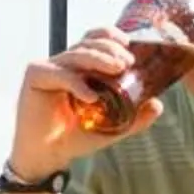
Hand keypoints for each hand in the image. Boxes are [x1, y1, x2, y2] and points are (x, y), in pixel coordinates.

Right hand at [7, 27, 165, 179]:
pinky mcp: (35, 76)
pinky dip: (78, 84)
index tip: (129, 45)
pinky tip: (91, 96)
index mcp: (81, 68)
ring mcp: (49, 67)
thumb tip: (158, 104)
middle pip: (88, 43)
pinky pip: (61, 74)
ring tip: (117, 69)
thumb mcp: (111, 127)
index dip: (112, 37)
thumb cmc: (75, 137)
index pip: (95, 40)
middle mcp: (65, 63)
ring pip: (77, 54)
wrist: (47, 156)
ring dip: (99, 59)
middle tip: (127, 61)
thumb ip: (134, 118)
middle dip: (110, 48)